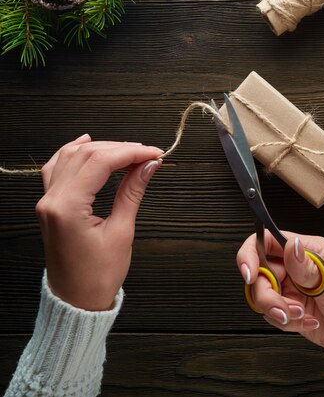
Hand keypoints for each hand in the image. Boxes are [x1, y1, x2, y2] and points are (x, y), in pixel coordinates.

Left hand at [36, 134, 162, 310]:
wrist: (76, 300)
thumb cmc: (97, 276)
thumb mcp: (122, 232)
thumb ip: (132, 193)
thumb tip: (148, 166)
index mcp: (67, 208)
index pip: (100, 163)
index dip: (130, 153)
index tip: (154, 154)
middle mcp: (51, 200)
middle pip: (85, 155)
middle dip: (119, 148)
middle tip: (148, 154)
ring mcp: (47, 202)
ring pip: (70, 156)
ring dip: (100, 148)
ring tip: (127, 150)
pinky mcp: (50, 205)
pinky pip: (57, 168)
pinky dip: (74, 154)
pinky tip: (86, 144)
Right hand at [236, 232, 323, 365]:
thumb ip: (306, 268)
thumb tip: (288, 244)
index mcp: (308, 250)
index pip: (267, 240)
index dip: (251, 254)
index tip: (250, 274)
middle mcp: (296, 267)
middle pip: (259, 273)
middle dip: (267, 295)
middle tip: (285, 309)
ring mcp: (293, 289)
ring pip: (262, 296)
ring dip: (277, 311)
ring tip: (301, 317)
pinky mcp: (291, 309)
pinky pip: (272, 314)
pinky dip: (286, 323)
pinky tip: (309, 324)